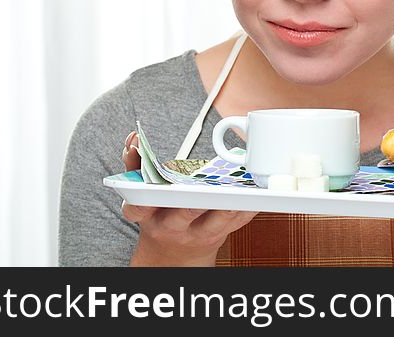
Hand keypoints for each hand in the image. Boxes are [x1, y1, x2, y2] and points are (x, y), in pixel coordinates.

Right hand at [121, 131, 257, 265]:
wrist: (174, 255)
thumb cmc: (160, 215)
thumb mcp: (141, 196)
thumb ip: (135, 167)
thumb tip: (133, 138)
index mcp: (148, 214)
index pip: (138, 207)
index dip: (141, 196)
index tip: (150, 183)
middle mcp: (170, 226)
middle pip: (183, 214)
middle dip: (196, 202)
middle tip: (208, 188)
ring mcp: (196, 233)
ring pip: (214, 222)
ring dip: (229, 206)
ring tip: (241, 189)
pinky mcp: (219, 235)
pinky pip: (236, 223)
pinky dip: (249, 208)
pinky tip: (260, 194)